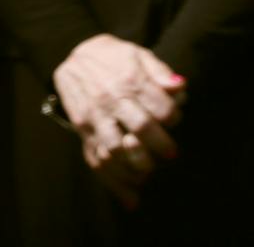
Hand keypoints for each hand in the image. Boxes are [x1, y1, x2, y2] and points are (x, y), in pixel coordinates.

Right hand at [53, 34, 185, 208]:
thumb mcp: (138, 54)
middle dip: (161, 145)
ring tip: (150, 172)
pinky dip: (114, 183)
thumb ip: (160, 72)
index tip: (175, 119)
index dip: (173, 116)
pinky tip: (131, 198)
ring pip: (116, 150)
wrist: (73, 56)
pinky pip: (97, 161)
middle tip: (172, 154)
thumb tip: (181, 87)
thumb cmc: (113, 57)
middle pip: (141, 129)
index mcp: (129, 80)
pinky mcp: (83, 131)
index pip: (159, 106)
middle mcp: (110, 100)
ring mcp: (94, 118)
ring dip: (137, 167)